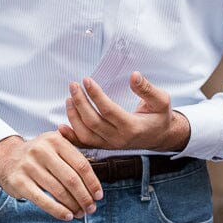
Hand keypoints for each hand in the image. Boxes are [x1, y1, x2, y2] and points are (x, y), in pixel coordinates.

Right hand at [0, 132, 102, 221]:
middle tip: (91, 208)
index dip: (93, 183)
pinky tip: (66, 216)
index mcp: (55, 140)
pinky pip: (43, 200)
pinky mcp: (19, 181)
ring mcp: (29, 166)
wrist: (6, 157)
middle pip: (72, 179)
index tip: (99, 196)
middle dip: (84, 197)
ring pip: (59, 191)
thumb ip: (75, 156)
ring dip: (73, 206)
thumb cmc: (39, 155)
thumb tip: (96, 185)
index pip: (81, 164)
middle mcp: (42, 150)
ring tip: (80, 213)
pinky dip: (58, 210)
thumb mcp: (55, 145)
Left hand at [59, 73, 190, 152]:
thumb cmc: (159, 115)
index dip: (96, 95)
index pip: (108, 110)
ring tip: (69, 98)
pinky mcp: (104, 146)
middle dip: (80, 102)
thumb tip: (134, 75)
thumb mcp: (161, 100)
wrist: (159, 136)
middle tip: (73, 85)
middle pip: (93, 122)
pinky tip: (61, 126)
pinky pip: (84, 144)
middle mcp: (119, 138)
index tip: (86, 80)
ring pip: (85, 134)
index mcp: (132, 127)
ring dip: (74, 116)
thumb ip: (147, 89)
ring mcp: (110, 144)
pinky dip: (71, 137)